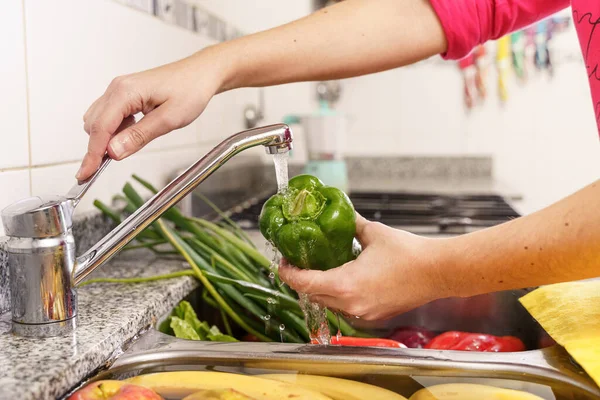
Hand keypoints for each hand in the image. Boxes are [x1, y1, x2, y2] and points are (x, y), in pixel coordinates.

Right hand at [79, 48, 226, 179]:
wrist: (202, 74)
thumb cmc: (191, 91)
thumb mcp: (169, 119)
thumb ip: (139, 136)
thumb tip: (113, 152)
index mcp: (125, 92)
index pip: (100, 128)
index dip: (92, 155)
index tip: (85, 174)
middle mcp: (117, 88)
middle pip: (94, 125)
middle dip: (98, 148)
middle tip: (110, 166)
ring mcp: (119, 90)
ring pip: (99, 121)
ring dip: (108, 138)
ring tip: (133, 142)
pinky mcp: (125, 94)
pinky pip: (110, 116)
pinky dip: (115, 130)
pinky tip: (134, 132)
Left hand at [279, 214, 452, 320]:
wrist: (438, 272)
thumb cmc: (409, 254)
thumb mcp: (373, 232)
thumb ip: (349, 224)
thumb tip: (337, 214)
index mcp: (346, 284)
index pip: (304, 284)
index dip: (289, 274)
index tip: (284, 263)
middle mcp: (351, 304)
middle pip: (313, 296)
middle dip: (302, 281)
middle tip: (297, 263)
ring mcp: (363, 313)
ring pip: (329, 304)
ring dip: (320, 289)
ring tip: (318, 269)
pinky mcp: (374, 315)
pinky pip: (347, 307)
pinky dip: (339, 295)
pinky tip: (343, 278)